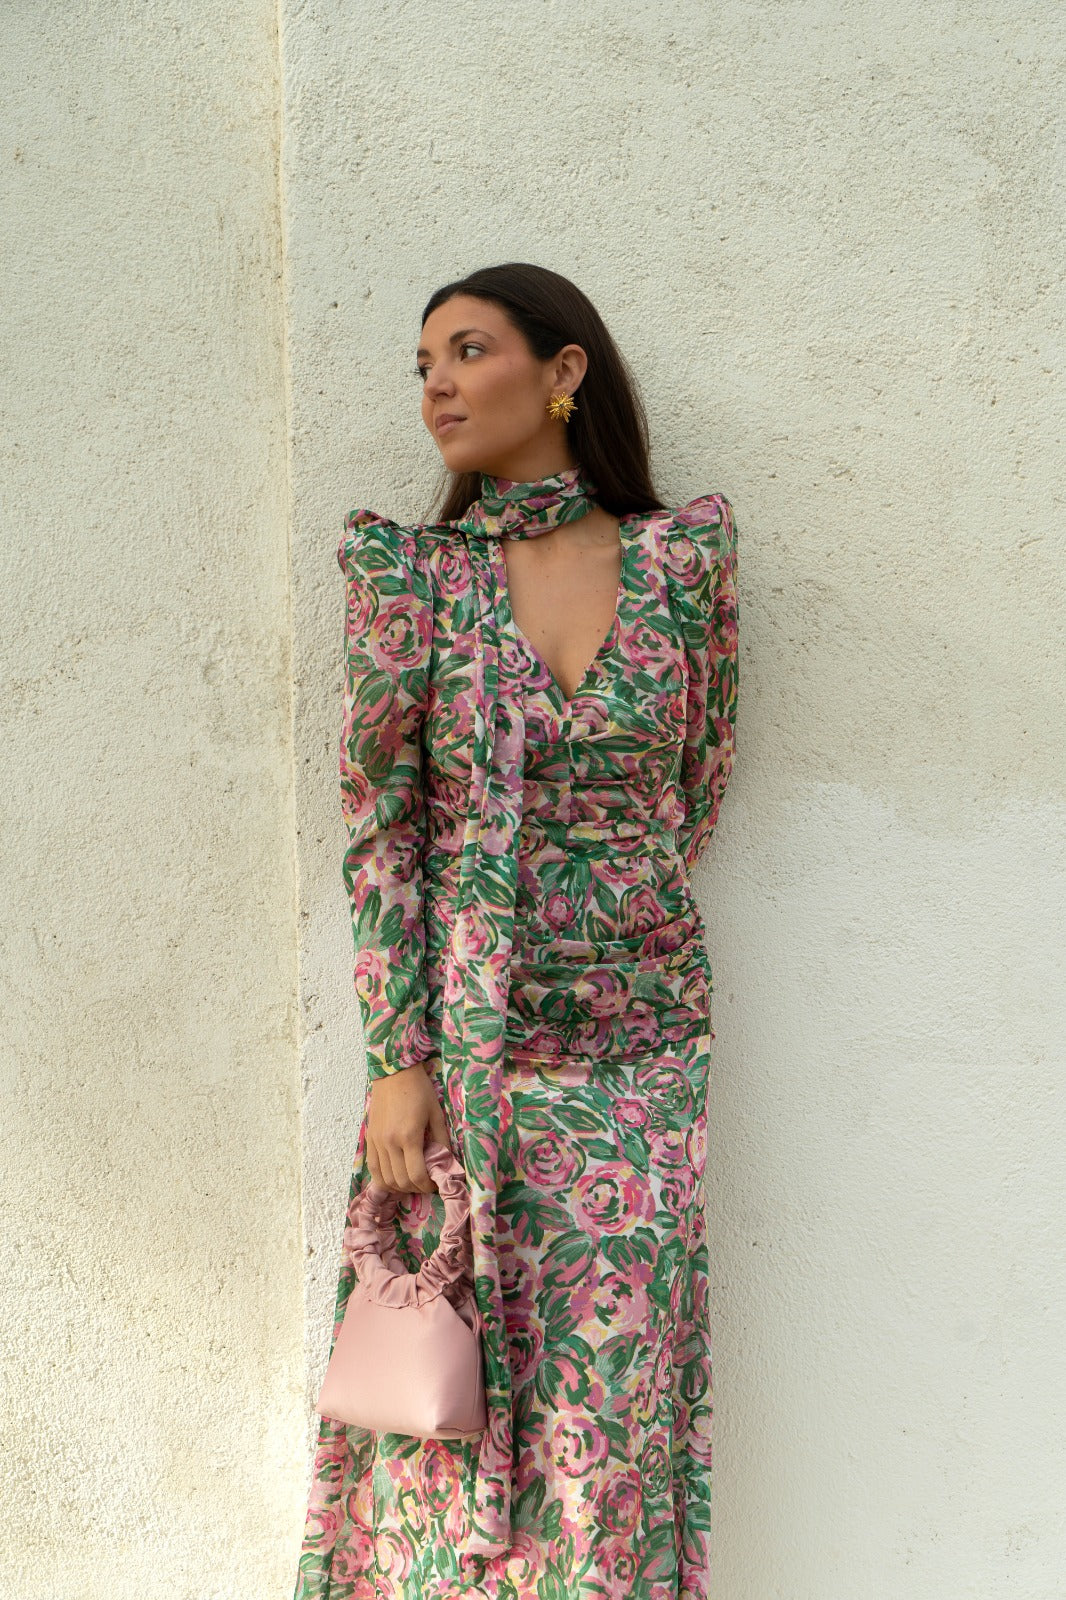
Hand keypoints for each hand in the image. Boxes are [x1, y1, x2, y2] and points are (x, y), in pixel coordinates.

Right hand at [366, 1061, 451, 1193]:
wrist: (394, 1072)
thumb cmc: (419, 1090)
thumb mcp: (436, 1114)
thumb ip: (441, 1140)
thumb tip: (446, 1163)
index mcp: (409, 1136)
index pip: (416, 1175)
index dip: (427, 1186)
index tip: (435, 1185)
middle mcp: (390, 1143)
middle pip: (400, 1181)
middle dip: (415, 1188)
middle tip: (425, 1183)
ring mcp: (376, 1142)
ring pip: (384, 1179)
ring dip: (399, 1186)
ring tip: (411, 1181)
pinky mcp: (369, 1138)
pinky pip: (373, 1168)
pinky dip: (383, 1178)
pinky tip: (394, 1177)